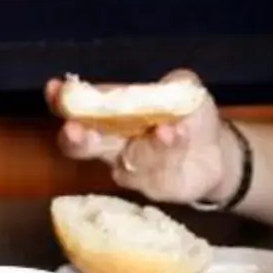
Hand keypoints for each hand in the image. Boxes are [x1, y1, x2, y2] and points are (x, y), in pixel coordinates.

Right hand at [45, 70, 239, 207]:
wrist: (217, 151)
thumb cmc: (186, 116)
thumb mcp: (183, 89)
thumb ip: (170, 85)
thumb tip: (157, 91)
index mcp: (110, 115)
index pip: (79, 108)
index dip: (62, 101)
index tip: (55, 90)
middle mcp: (112, 145)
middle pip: (83, 146)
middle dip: (77, 139)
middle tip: (74, 131)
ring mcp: (131, 169)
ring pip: (127, 161)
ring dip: (144, 146)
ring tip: (163, 130)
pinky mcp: (154, 188)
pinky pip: (156, 174)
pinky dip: (166, 155)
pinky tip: (175, 137)